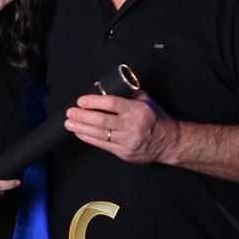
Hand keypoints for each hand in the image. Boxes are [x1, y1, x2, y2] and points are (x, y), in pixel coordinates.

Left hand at [64, 90, 180, 163]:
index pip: (112, 104)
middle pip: (102, 121)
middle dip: (82, 116)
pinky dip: (89, 138)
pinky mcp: (124, 153)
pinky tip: (80, 133)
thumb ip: (127, 92)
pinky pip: (103, 145)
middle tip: (70, 112)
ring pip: (100, 134)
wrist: (168, 142)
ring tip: (69, 123)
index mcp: (137, 110)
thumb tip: (103, 86)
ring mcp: (127, 141)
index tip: (81, 100)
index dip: (94, 102)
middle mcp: (132, 126)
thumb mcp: (145, 100)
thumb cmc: (155, 118)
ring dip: (81, 128)